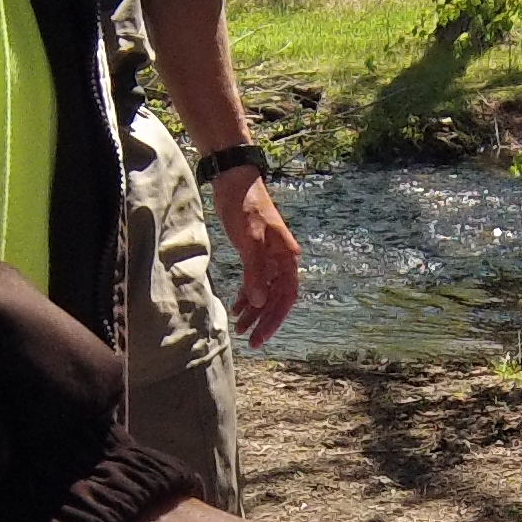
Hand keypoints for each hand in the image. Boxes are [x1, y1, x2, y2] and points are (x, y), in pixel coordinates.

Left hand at [214, 173, 303, 346]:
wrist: (235, 181)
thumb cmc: (245, 207)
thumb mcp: (249, 241)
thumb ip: (254, 272)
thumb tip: (258, 303)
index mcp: (287, 258)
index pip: (286, 297)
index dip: (274, 319)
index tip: (260, 337)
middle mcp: (282, 260)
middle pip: (276, 299)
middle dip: (263, 321)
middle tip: (249, 340)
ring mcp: (268, 258)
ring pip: (264, 292)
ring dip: (253, 311)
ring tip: (239, 328)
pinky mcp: (254, 254)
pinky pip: (255, 282)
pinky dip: (246, 296)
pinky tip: (236, 307)